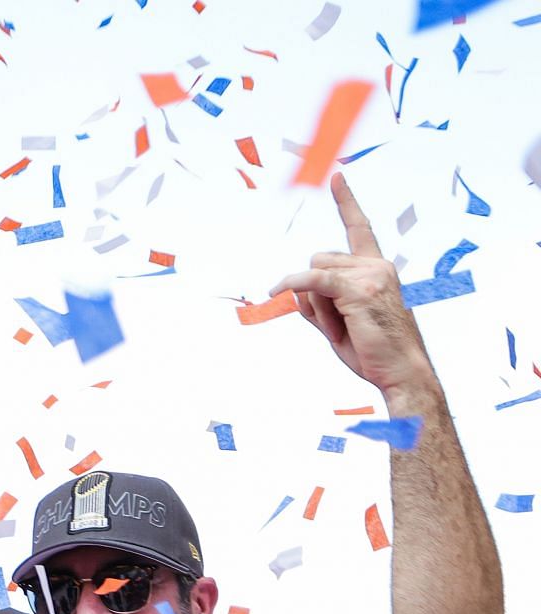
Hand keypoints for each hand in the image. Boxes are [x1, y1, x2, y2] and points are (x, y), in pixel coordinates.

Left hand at [269, 173, 434, 398]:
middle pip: (320, 259)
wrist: (401, 371)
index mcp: (378, 268)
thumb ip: (319, 301)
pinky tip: (277, 290)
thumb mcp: (341, 321)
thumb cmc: (373, 350)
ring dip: (316, 304)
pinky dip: (293, 284)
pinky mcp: (358, 289)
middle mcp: (378, 264)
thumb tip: (291, 290)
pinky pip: (314, 280)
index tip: (338, 177)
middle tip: (339, 325)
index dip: (347, 202)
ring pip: (314, 272)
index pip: (360, 228)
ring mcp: (371, 274)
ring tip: (343, 329)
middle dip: (315, 292)